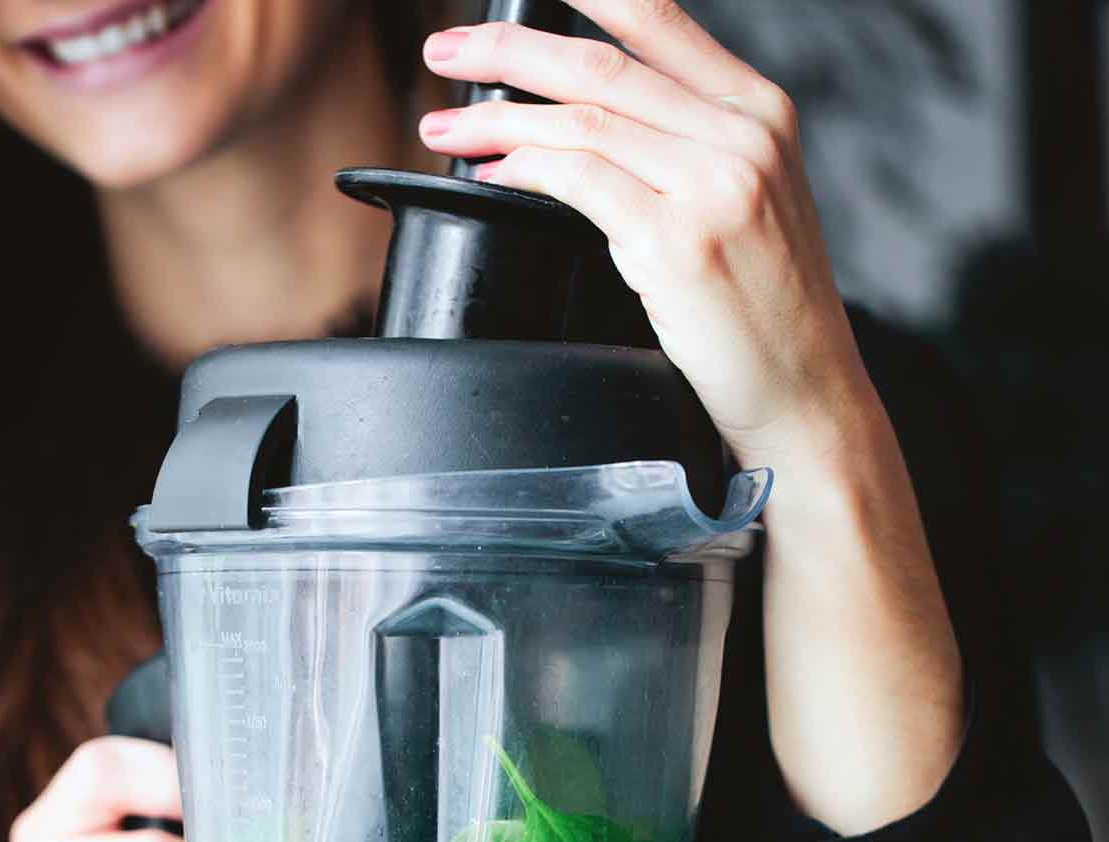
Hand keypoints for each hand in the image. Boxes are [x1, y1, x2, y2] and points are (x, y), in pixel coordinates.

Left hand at [419, 0, 875, 478]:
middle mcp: (741, 136)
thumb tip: (591, 123)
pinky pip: (578, 181)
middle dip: (507, 49)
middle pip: (601, 62)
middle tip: (446, 48)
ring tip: (445, 125)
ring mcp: (711, 188)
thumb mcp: (750, 201)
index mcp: (759, 111)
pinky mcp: (677, 244)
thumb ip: (691, 148)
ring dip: (496, 119)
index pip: (657, 17)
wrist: (807, 393)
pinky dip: (523, 171)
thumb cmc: (768, 313)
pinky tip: (493, 174)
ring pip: (580, 120)